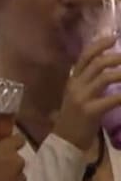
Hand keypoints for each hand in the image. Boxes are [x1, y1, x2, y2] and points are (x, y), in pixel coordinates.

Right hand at [54, 35, 120, 149]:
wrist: (64, 142)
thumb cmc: (74, 121)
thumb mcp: (77, 98)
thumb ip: (88, 85)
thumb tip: (106, 73)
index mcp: (72, 81)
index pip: (84, 57)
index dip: (99, 45)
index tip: (113, 37)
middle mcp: (75, 86)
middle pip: (97, 63)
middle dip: (116, 57)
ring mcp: (81, 98)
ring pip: (105, 77)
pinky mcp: (90, 111)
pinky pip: (112, 99)